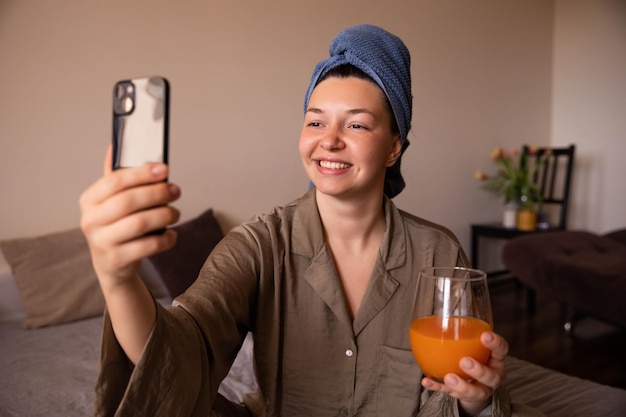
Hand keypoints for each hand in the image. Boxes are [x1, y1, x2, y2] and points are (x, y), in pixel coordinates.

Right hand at [79, 146, 180, 287]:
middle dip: (158, 193)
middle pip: (129, 201)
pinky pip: (148, 246)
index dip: (142, 173)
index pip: (115, 181)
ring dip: (165, 215)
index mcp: (89, 200)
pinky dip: (165, 238)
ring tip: (175, 213)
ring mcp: (102, 242)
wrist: (112, 265)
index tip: (164, 169)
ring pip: (140, 223)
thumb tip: (115, 145)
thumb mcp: (111, 201)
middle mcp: (90, 220)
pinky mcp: (117, 260)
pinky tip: (171, 234)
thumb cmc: (116, 226)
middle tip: (176, 190)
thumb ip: (115, 176)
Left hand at [421, 331, 508, 415]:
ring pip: (475, 392)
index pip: (501, 350)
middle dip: (479, 370)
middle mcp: (492, 376)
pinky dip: (438, 388)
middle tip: (465, 361)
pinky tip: (427, 381)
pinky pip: (450, 394)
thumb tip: (443, 308)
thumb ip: (468, 332)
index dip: (495, 343)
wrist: (475, 383)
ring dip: (462, 385)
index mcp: (496, 359)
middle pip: (491, 376)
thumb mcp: (476, 345)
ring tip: (449, 377)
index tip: (485, 335)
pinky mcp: (463, 396)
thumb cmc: (475, 356)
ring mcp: (479, 388)